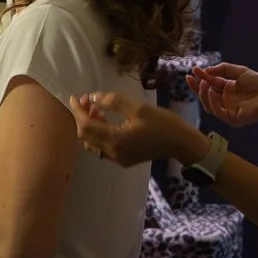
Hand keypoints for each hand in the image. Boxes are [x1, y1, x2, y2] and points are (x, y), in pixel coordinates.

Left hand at [71, 91, 206, 168]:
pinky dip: (99, 134)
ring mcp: (118, 158)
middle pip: (85, 136)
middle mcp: (112, 152)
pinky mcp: (124, 160)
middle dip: (83, 117)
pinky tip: (107, 122)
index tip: (75, 97)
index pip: (85, 126)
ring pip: (92, 143)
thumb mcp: (139, 107)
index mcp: (115, 139)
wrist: (182, 144)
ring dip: (90, 126)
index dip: (77, 111)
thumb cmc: (163, 123)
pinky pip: (102, 148)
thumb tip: (93, 98)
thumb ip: (113, 101)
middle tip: (89, 101)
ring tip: (98, 110)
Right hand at [189, 62, 257, 129]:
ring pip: (209, 105)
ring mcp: (228, 110)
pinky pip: (218, 113)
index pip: (210, 84)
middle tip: (191, 78)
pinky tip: (214, 93)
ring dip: (204, 94)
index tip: (193, 71)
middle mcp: (227, 100)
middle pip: (206, 96)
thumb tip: (206, 70)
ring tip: (205, 84)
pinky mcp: (232, 118)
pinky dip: (213, 103)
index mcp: (228, 89)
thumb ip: (222, 69)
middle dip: (197, 87)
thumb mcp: (239, 71)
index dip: (201, 78)